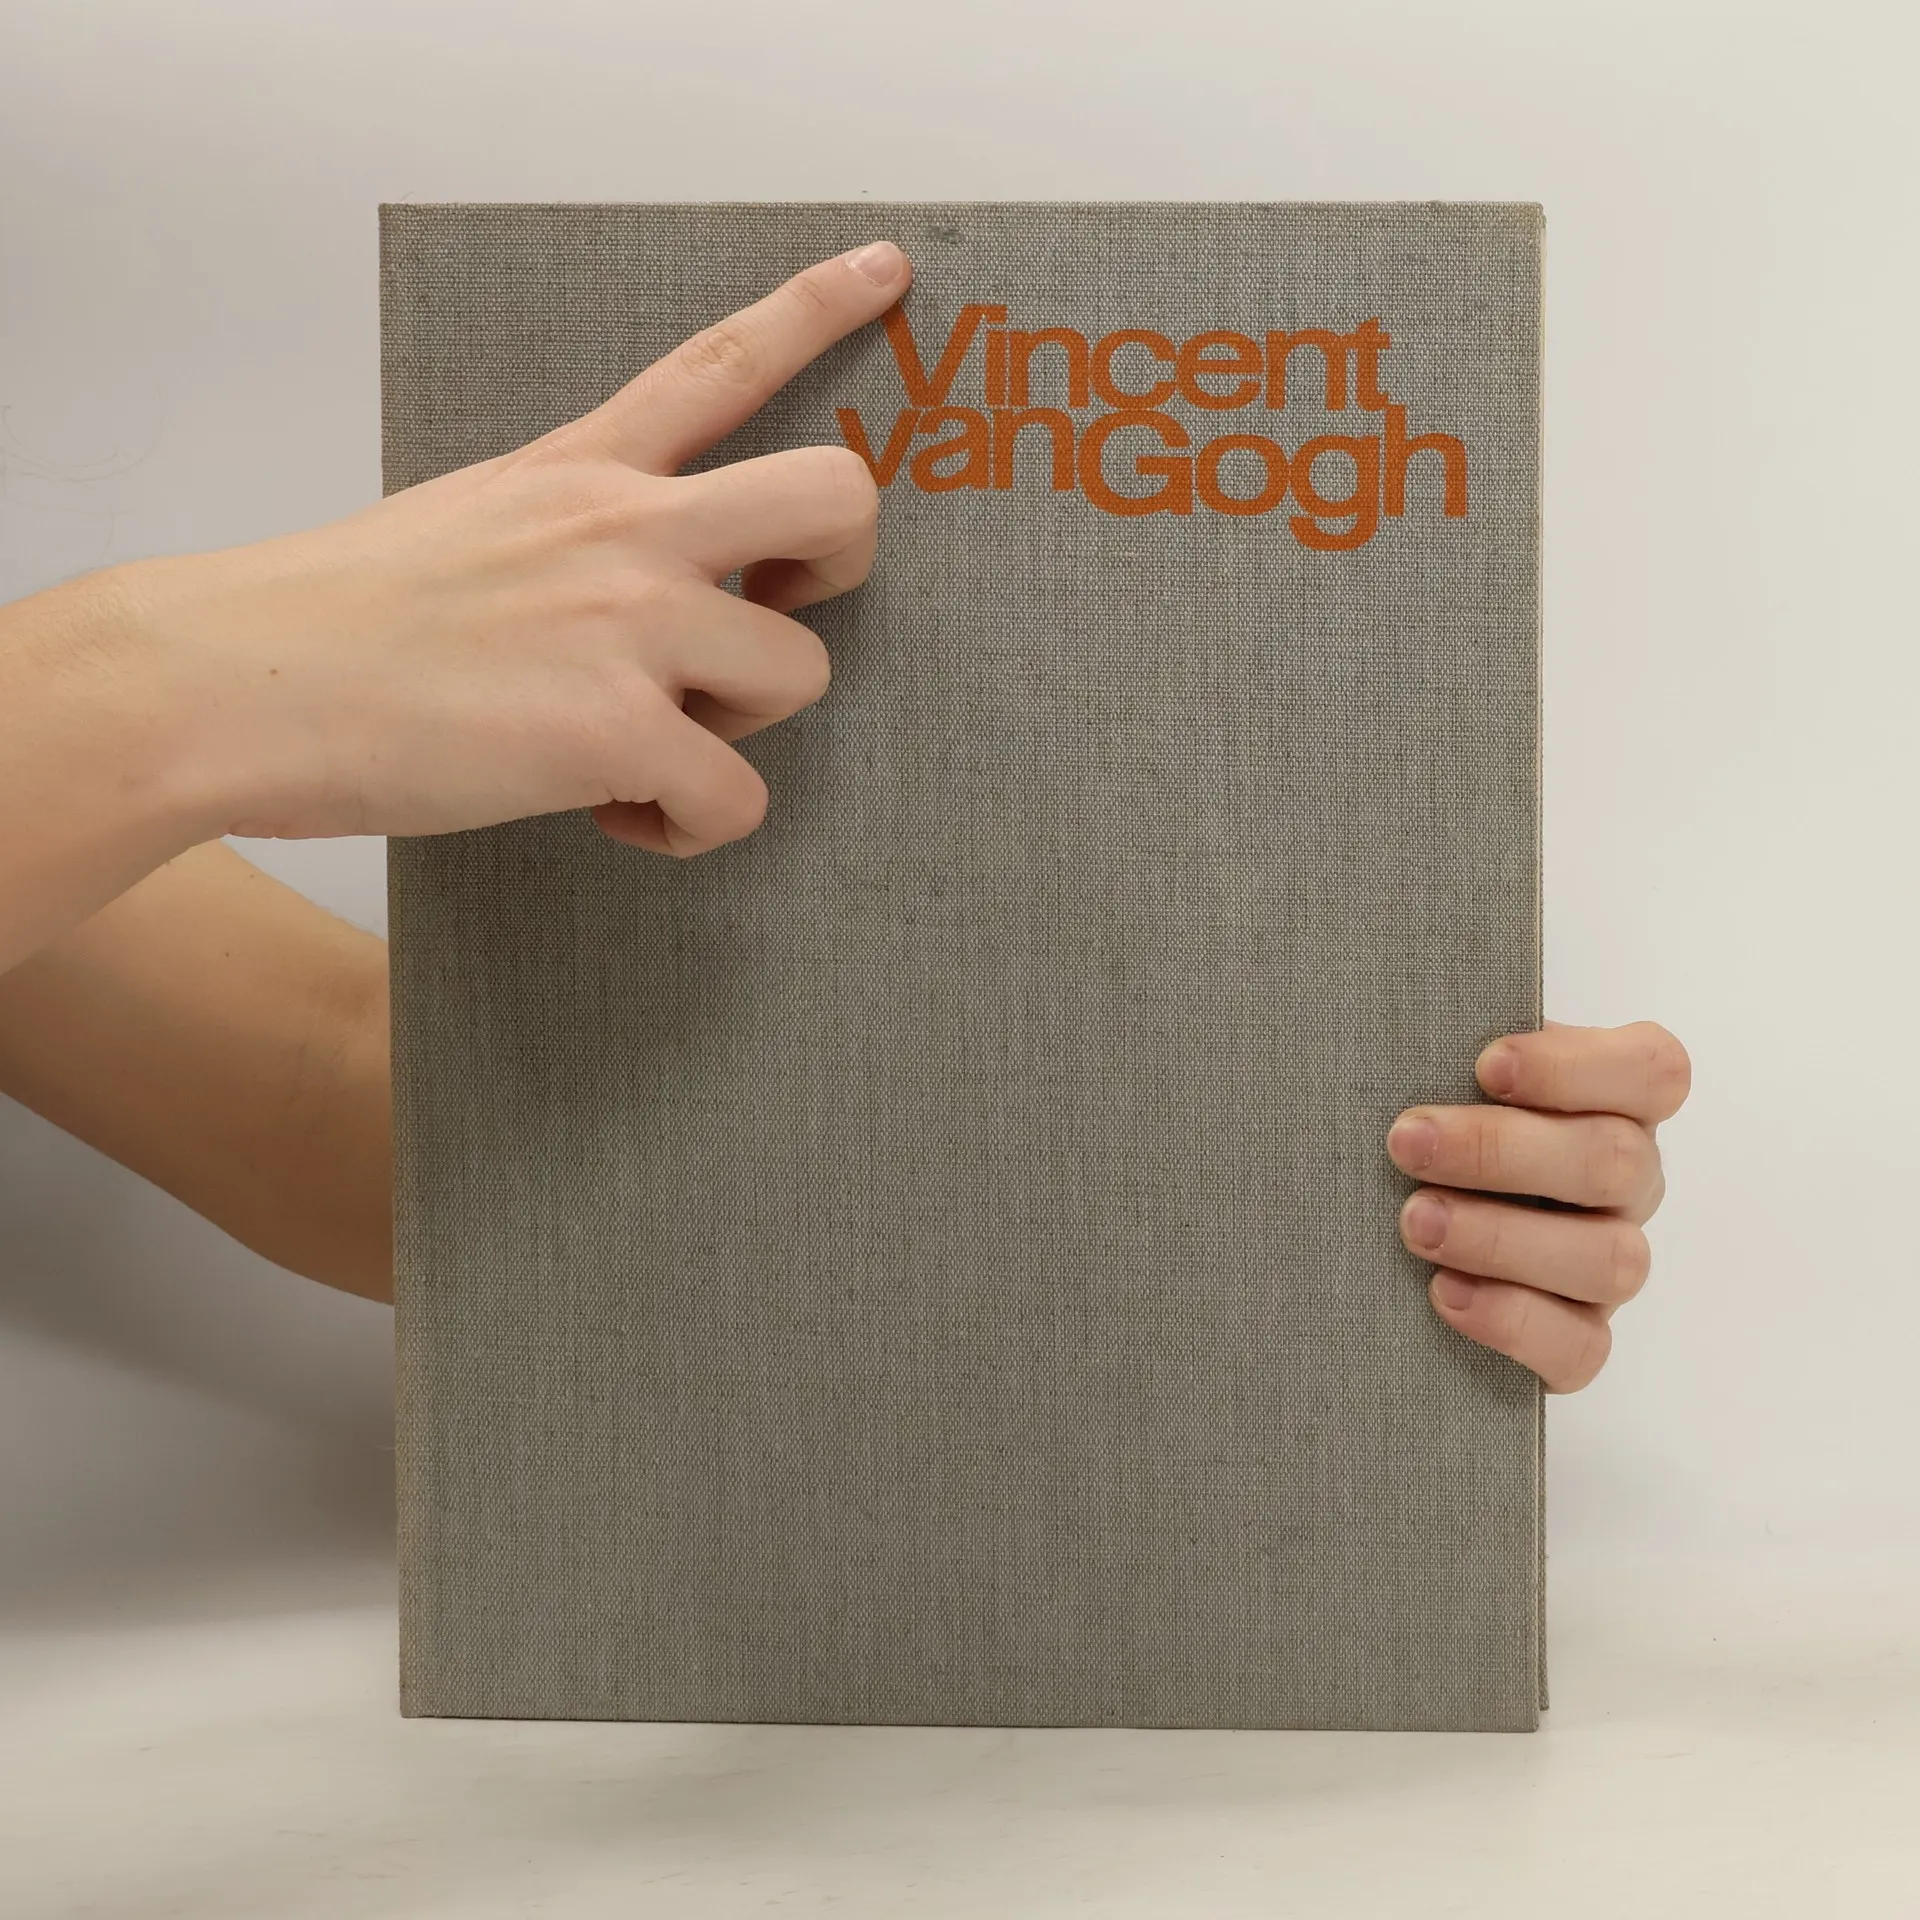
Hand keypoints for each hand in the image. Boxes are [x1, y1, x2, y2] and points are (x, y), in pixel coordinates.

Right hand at [101, 240, 912, 855]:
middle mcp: (626, 529)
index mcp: (583, 471)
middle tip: (771, 612)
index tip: (892, 273)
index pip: (721, 363)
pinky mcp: (615, 730)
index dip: (819, 311)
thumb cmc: (336, 618)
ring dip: (741, 728)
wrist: (233, 682)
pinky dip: (688, 828)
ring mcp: (628, 624)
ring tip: (651, 746)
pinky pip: (737, 801)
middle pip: (835, 497)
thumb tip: (637, 598)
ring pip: (800, 676)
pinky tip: (619, 813)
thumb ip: (571, 530)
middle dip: (843, 564)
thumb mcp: (469, 516)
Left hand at [1387, 1021, 1690, 1390]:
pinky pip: (1583, 1347)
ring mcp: (1611, 1264)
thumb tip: (1407, 1032)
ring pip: (1611, 1259)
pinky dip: (1513, 1321)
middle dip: (1502, 1151)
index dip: (1577, 1066)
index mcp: (1614, 1102)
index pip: (1653, 1070)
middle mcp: (1630, 1183)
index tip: (1485, 1065)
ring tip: (1415, 1223)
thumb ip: (1450, 1049)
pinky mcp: (1581, 1339)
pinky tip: (1445, 1294)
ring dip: (1504, 1238)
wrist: (1401, 1231)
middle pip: (1618, 1161)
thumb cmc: (1431, 1129)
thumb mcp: (1443, 1075)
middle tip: (1407, 1143)